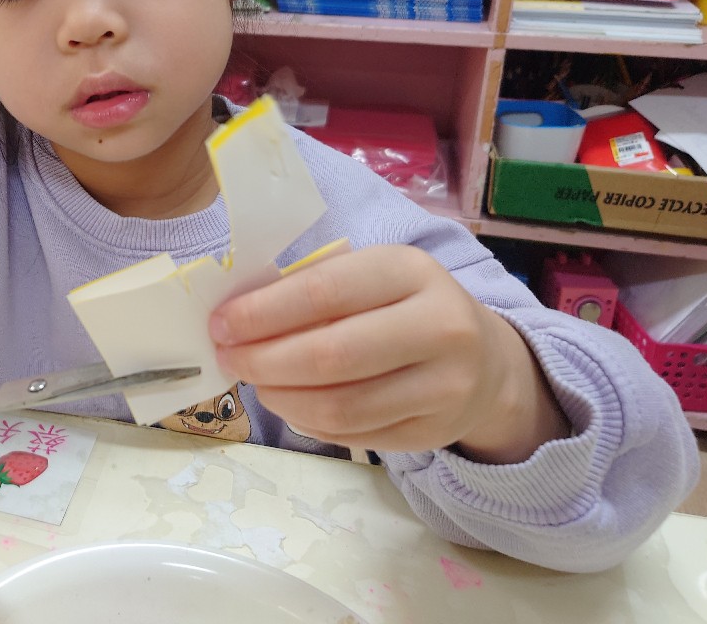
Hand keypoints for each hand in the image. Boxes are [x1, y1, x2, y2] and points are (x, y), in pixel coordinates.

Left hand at [209, 245, 568, 462]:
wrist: (485, 360)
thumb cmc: (403, 306)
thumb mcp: (370, 276)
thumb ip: (311, 289)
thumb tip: (235, 317)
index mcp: (412, 271)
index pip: (324, 292)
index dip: (263, 313)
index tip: (220, 324)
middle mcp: (439, 327)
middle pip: (331, 356)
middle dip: (264, 360)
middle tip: (229, 359)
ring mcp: (444, 386)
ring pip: (341, 406)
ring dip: (282, 398)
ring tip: (258, 383)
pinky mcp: (435, 432)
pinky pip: (355, 436)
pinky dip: (311, 423)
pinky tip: (293, 405)